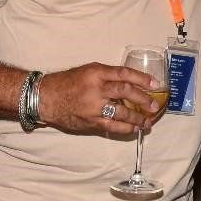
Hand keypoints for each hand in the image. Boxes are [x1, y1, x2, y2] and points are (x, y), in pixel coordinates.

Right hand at [36, 63, 162, 135]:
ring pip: (122, 112)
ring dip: (137, 118)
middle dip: (143, 99)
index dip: (142, 78)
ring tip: (147, 121)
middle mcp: (96, 89)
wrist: (44, 98)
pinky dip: (125, 128)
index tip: (155, 84)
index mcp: (96, 73)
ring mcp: (93, 107)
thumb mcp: (87, 71)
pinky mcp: (90, 121)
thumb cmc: (67, 82)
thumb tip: (130, 82)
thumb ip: (107, 76)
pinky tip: (134, 129)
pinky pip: (112, 126)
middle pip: (126, 92)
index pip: (124, 74)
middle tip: (154, 105)